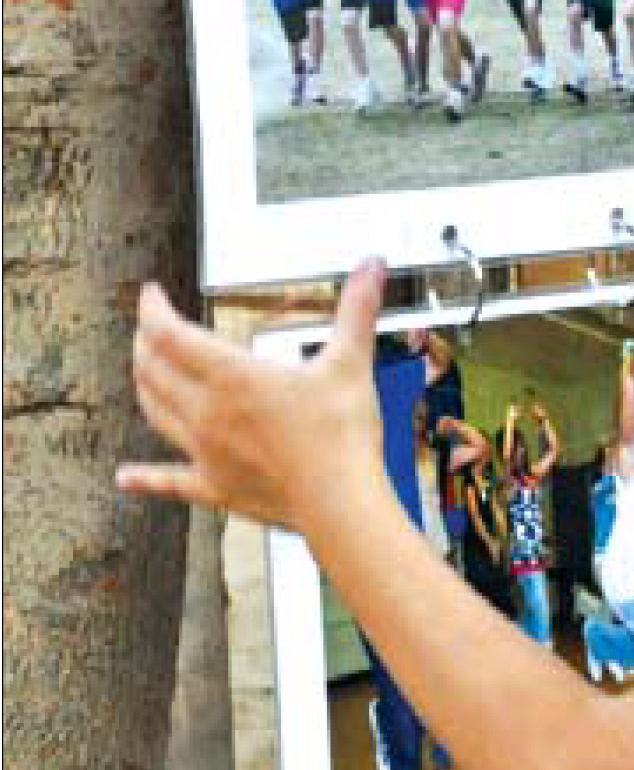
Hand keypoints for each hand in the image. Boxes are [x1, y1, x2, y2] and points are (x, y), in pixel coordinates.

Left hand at [122, 260, 388, 536]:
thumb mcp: (351, 363)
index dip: (152, 310)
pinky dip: (143, 478)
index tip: (151, 296)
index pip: (169, 333)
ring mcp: (205, 452)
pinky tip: (125, 478)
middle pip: (152, 369)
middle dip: (144, 341)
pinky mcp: (214, 486)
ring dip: (143, 386)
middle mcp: (208, 412)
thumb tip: (372, 266)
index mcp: (234, 376)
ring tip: (145, 372)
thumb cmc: (343, 437)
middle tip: (149, 328)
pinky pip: (169, 480)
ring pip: (154, 412)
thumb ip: (357, 309)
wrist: (340, 504)